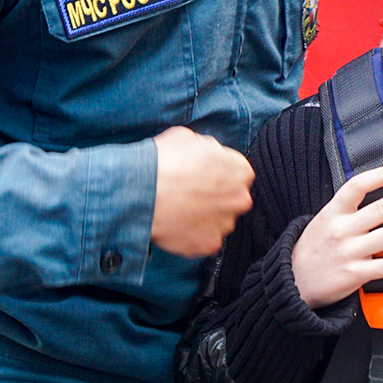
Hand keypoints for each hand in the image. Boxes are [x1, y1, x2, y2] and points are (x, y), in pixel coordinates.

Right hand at [151, 126, 254, 257]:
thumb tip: (206, 156)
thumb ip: (208, 149)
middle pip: (231, 199)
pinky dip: (191, 235)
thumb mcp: (189, 138)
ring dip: (204, 217)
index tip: (202, 175)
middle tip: (189, 193)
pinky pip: (203, 240)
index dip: (217, 173)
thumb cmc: (165, 161)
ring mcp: (225, 224)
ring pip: (218, 221)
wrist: (141, 192)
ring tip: (178, 210)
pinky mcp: (209, 245)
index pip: (237, 173)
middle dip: (215, 197)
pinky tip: (175, 225)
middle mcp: (239, 199)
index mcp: (240, 171)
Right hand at [292, 165, 382, 309]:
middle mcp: (342, 230)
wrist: (292, 282)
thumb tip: (374, 195)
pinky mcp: (356, 275)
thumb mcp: (321, 220)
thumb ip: (345, 209)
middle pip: (381, 209)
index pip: (357, 187)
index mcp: (332, 213)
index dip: (378, 176)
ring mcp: (350, 253)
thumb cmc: (311, 249)